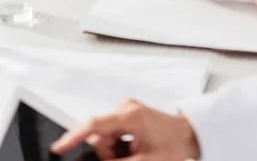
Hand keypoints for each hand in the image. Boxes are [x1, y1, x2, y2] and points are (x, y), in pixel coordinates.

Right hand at [51, 99, 199, 160]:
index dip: (74, 136)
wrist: (190, 135)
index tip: (59, 147)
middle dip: (109, 153)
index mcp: (130, 116)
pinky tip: (135, 149)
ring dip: (115, 152)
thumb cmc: (175, 145)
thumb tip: (101, 160)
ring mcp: (127, 110)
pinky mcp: (129, 115)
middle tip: (130, 157)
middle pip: (100, 136)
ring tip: (137, 153)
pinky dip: (119, 146)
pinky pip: (113, 135)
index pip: (95, 124)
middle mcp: (126, 108)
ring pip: (106, 137)